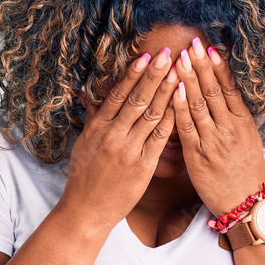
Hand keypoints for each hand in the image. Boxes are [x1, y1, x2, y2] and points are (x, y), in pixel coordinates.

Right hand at [60, 47, 176, 230]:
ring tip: (179, 72)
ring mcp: (129, 151)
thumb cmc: (84, 178)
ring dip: (166, 91)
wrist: (86, 211)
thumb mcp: (83, 145)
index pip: (118, 94)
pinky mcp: (142, 166)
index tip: (146, 56)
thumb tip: (93, 99)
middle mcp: (113, 136)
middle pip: (138, 99)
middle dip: (154, 75)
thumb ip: (93, 121)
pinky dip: (171, 119)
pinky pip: (160, 138)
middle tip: (169, 53)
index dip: (133, 74)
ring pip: (151, 115)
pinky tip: (181, 104)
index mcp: (97, 128)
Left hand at [170, 38, 264, 219]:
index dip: (218, 66)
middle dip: (201, 65)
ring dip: (188, 79)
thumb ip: (234, 118)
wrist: (245, 204)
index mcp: (243, 122)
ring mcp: (214, 141)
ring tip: (179, 58)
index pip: (229, 88)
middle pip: (214, 90)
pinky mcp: (198, 155)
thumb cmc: (244, 173)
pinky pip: (187, 127)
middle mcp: (229, 128)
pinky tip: (174, 91)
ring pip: (200, 104)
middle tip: (191, 43)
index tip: (208, 47)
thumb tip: (224, 96)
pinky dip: (180, 107)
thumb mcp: (248, 141)